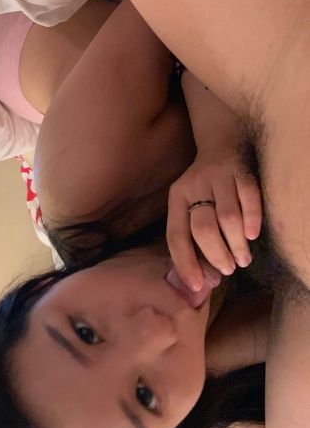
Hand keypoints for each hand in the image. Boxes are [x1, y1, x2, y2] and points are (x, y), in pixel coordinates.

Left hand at [166, 151, 261, 290]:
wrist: (222, 143)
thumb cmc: (203, 186)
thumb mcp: (188, 203)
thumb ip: (191, 234)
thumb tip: (198, 276)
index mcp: (176, 198)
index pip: (176, 236)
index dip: (185, 262)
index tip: (196, 284)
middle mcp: (194, 186)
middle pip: (203, 229)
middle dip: (216, 255)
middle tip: (228, 270)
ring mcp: (218, 178)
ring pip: (227, 218)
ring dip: (236, 244)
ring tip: (243, 260)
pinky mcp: (242, 171)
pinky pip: (249, 198)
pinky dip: (252, 219)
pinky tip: (252, 235)